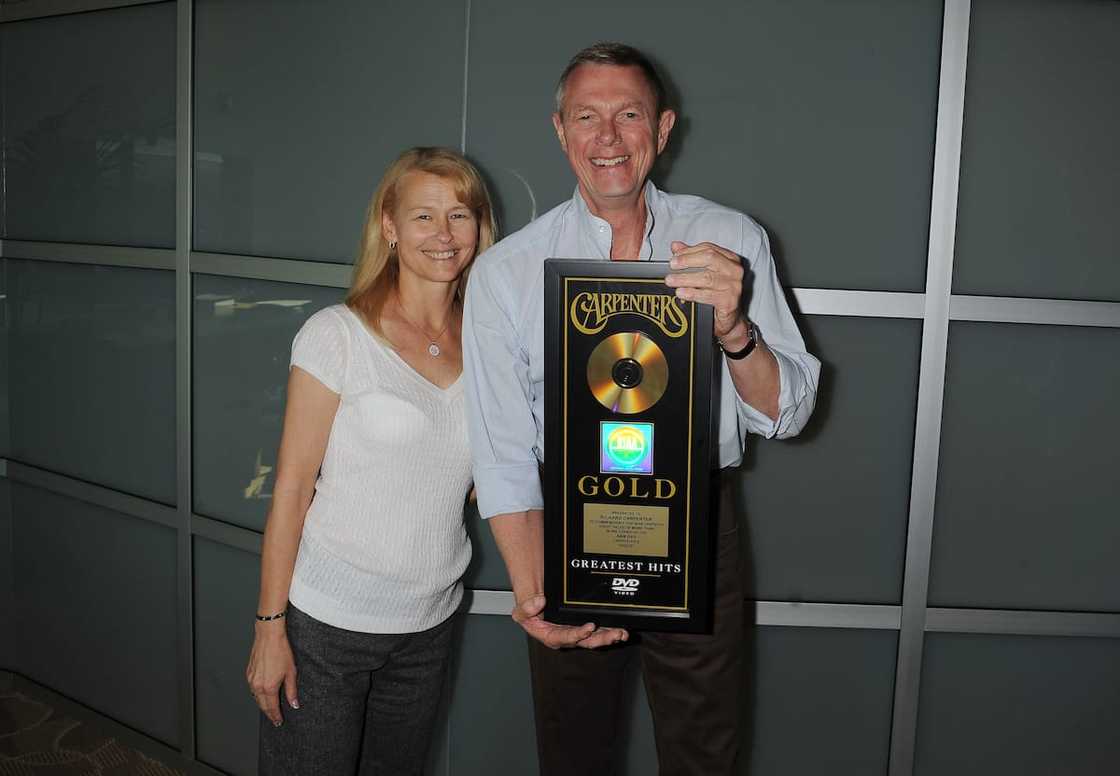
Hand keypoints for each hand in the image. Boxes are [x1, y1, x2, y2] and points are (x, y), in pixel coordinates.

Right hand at [246, 623, 299, 725]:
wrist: (269, 636)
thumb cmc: (281, 651)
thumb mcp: (291, 672)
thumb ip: (291, 691)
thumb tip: (294, 704)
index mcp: (268, 687)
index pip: (272, 707)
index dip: (275, 716)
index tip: (279, 722)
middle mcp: (257, 685)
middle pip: (262, 705)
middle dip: (269, 713)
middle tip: (274, 719)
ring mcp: (251, 679)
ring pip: (256, 697)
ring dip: (262, 704)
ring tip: (270, 708)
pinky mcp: (248, 673)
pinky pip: (252, 688)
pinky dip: (258, 694)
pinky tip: (263, 694)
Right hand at [513, 593, 628, 649]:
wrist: (538, 597)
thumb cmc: (530, 608)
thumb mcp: (521, 610)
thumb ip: (525, 608)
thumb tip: (538, 603)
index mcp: (551, 636)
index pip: (565, 638)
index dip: (577, 635)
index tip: (588, 628)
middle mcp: (567, 636)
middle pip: (585, 641)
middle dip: (600, 639)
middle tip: (613, 635)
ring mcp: (577, 631)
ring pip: (595, 637)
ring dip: (609, 636)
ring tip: (621, 634)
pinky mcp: (585, 625)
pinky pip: (599, 629)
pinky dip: (610, 629)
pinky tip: (621, 630)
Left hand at [664, 240, 745, 338]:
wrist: (729, 318)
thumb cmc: (718, 293)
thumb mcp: (705, 272)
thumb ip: (692, 257)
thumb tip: (676, 246)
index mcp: (730, 259)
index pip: (709, 249)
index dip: (689, 251)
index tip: (674, 257)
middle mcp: (734, 270)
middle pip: (709, 258)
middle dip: (688, 261)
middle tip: (672, 267)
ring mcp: (734, 286)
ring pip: (707, 278)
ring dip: (685, 279)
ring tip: (671, 281)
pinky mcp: (730, 301)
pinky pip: (708, 295)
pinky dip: (692, 293)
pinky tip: (681, 293)